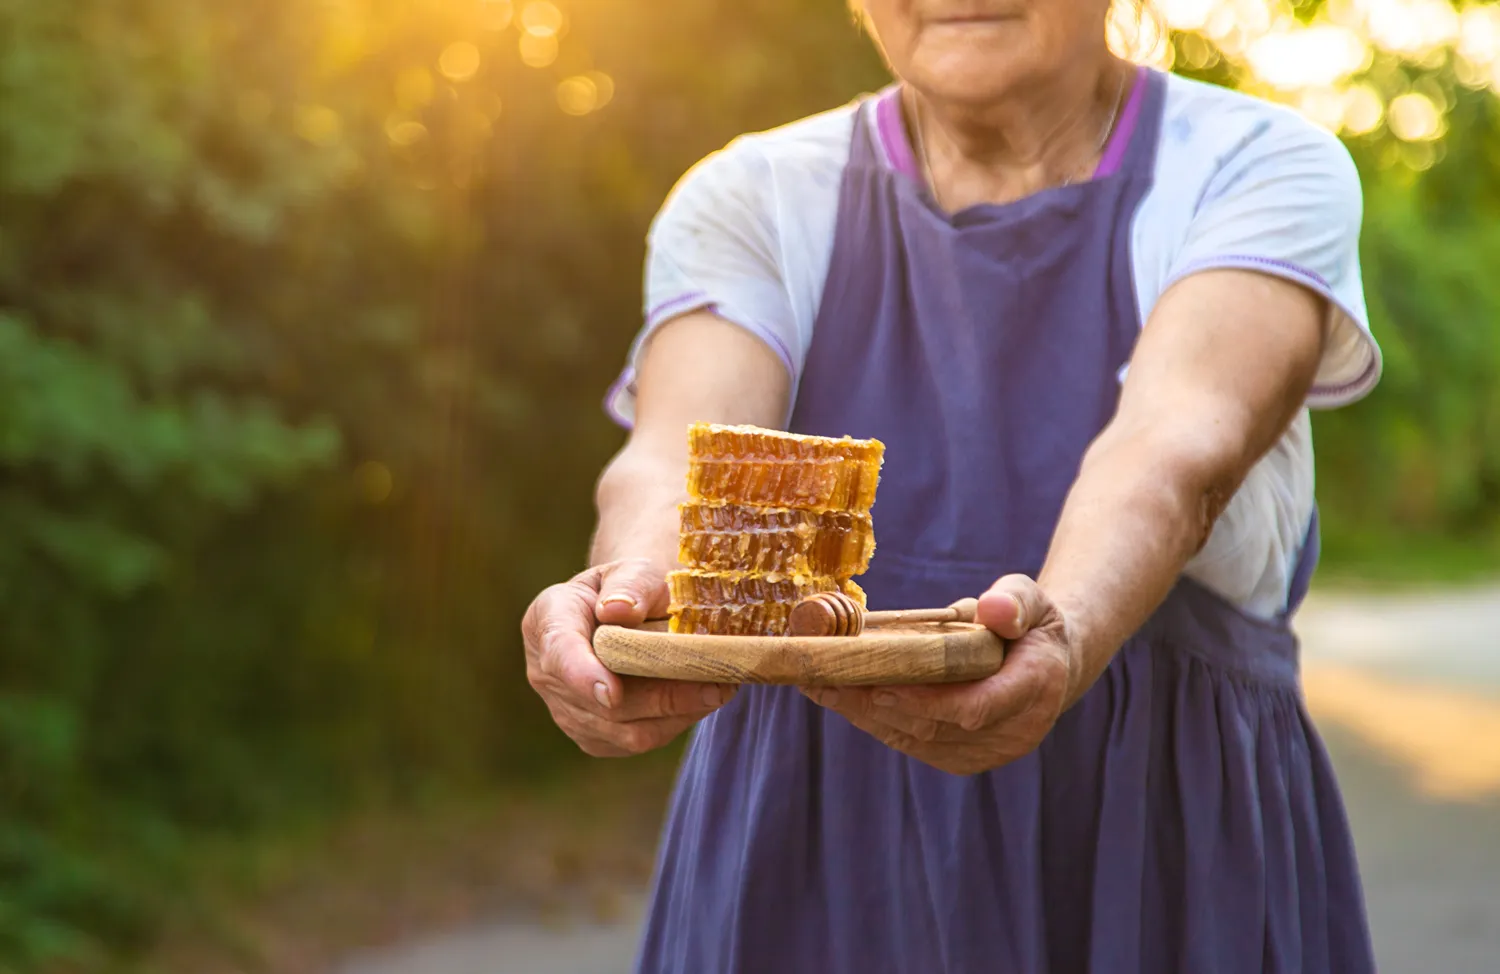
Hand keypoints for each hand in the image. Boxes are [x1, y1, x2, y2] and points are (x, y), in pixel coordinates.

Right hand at [522, 558, 736, 756]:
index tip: (611, 694)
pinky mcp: (591, 735)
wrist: (627, 610)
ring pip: (624, 731)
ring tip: (717, 689)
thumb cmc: (631, 587)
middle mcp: (546, 671)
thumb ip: (630, 585)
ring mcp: (566, 709)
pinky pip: (634, 741)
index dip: (583, 676)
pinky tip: (697, 700)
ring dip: (676, 713)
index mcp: (549, 618)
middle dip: (663, 697)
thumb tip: (621, 609)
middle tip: (716, 684)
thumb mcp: (634, 570)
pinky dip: (672, 723)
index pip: (559, 652)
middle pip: (603, 703)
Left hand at [801, 575, 1082, 775]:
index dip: (927, 701)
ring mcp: (986, 752)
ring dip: (863, 713)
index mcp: (1036, 688)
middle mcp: (1014, 731)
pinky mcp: (960, 758)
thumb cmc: (1030, 624)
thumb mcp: (1029, 599)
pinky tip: (836, 695)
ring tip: (817, 683)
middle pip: (934, 725)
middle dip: (874, 702)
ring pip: (915, 738)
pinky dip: (872, 719)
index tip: (881, 685)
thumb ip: (1013, 602)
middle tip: (826, 677)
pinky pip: (910, 741)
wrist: (1047, 665)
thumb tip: (991, 609)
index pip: (976, 706)